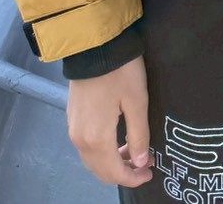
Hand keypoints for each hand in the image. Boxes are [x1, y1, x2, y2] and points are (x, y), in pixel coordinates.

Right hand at [67, 54, 153, 189]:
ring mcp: (73, 127)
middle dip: (122, 173)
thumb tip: (141, 161)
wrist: (94, 44)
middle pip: (99, 170)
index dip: (132, 178)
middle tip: (144, 166)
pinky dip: (101, 151)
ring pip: (91, 159)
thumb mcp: (137, 101)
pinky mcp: (72, 116)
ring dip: (111, 163)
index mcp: (97, 138)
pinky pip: (86, 146)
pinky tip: (117, 140)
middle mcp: (80, 138)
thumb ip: (139, 135)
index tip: (149, 173)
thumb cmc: (120, 70)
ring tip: (134, 152)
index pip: (113, 172)